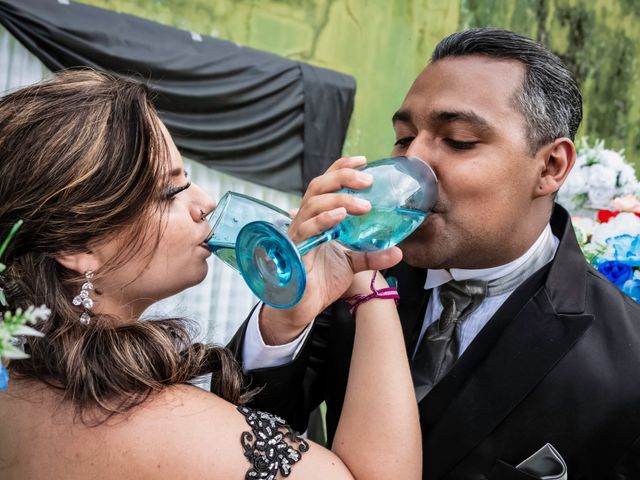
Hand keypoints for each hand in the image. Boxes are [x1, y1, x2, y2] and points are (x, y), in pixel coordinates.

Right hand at [260, 156, 401, 343]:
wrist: (304, 307)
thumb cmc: (322, 280)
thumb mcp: (353, 264)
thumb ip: (372, 255)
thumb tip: (398, 252)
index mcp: (319, 216)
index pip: (327, 183)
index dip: (342, 167)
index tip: (364, 160)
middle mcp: (306, 219)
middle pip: (318, 186)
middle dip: (342, 177)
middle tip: (367, 181)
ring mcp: (298, 233)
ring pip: (313, 204)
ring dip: (339, 199)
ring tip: (363, 205)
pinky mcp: (295, 249)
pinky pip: (306, 228)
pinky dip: (323, 219)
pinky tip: (340, 217)